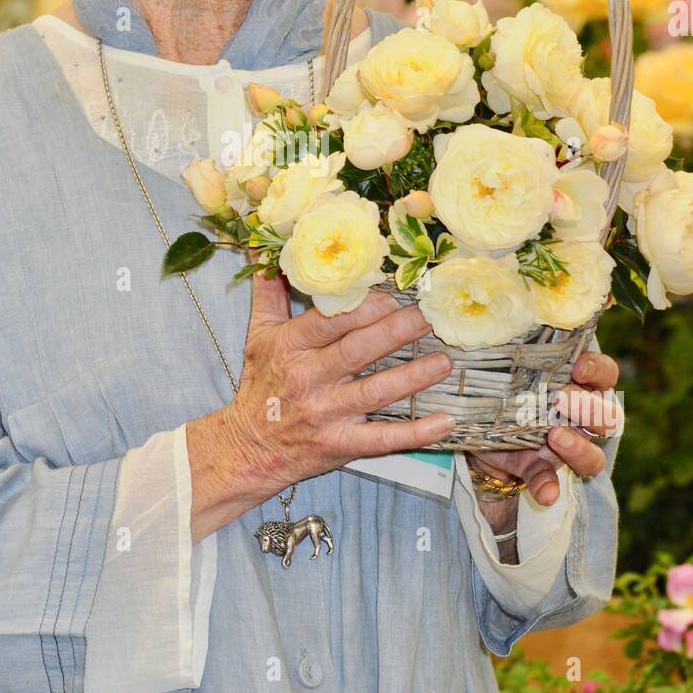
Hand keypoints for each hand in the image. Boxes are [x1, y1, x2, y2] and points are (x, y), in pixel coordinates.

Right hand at [224, 255, 456, 493]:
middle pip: (358, 351)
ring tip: (444, 362)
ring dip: (413, 377)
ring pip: (375, 392)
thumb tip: (262, 245)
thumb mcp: (259, 334)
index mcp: (291, 347)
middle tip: (429, 316)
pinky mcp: (340, 444)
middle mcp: (309, 378)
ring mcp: (326, 414)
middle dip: (397, 332)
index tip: (394, 295)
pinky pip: (381, 439)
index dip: (364, 308)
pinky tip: (444, 422)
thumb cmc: (261, 384)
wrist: (248, 447)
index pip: (330, 322)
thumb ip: (269, 290)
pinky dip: (415, 433)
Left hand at [466, 351, 623, 506]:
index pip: (606, 374)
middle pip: (608, 416)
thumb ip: (513, 344)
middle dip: (589, 407)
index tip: (578, 366)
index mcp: (579, 384)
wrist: (473, 421)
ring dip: (579, 447)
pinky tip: (544, 493)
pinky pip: (552, 482)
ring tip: (554, 436)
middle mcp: (581, 417)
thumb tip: (506, 317)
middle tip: (561, 398)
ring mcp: (568, 447)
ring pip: (594, 454)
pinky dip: (548, 487)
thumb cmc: (501, 382)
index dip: (599, 370)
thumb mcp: (505, 361)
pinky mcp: (544, 471)